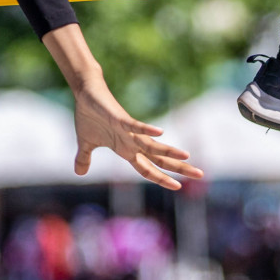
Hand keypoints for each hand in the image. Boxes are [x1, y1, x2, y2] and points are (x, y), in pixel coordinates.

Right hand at [72, 79, 203, 190]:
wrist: (87, 92)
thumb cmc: (89, 116)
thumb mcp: (85, 144)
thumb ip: (84, 159)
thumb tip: (78, 173)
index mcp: (126, 150)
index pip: (148, 169)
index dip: (162, 178)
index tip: (179, 187)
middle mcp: (132, 141)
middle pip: (158, 158)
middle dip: (178, 167)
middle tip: (201, 174)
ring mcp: (127, 130)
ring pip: (151, 144)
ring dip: (168, 151)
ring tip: (187, 156)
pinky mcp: (119, 118)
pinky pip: (134, 125)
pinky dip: (146, 129)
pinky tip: (160, 132)